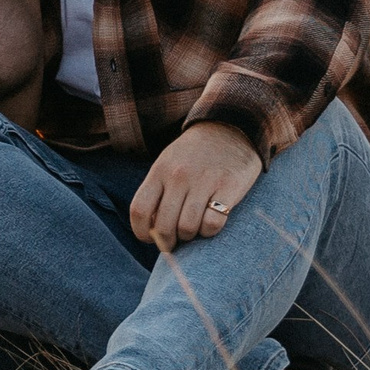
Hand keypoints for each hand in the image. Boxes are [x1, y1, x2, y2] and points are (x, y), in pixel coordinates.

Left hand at [130, 121, 261, 251]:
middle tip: (175, 242)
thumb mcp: (168, 164)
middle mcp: (178, 177)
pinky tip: (211, 223)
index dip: (141, 232)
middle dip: (167, 242)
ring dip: (190, 237)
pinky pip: (213, 223)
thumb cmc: (194, 154)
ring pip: (187, 228)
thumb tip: (150, 229)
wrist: (230, 127)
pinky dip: (210, 231)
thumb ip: (157, 191)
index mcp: (159, 171)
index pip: (139, 210)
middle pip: (163, 226)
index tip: (150, 239)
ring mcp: (203, 181)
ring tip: (193, 231)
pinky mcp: (228, 187)